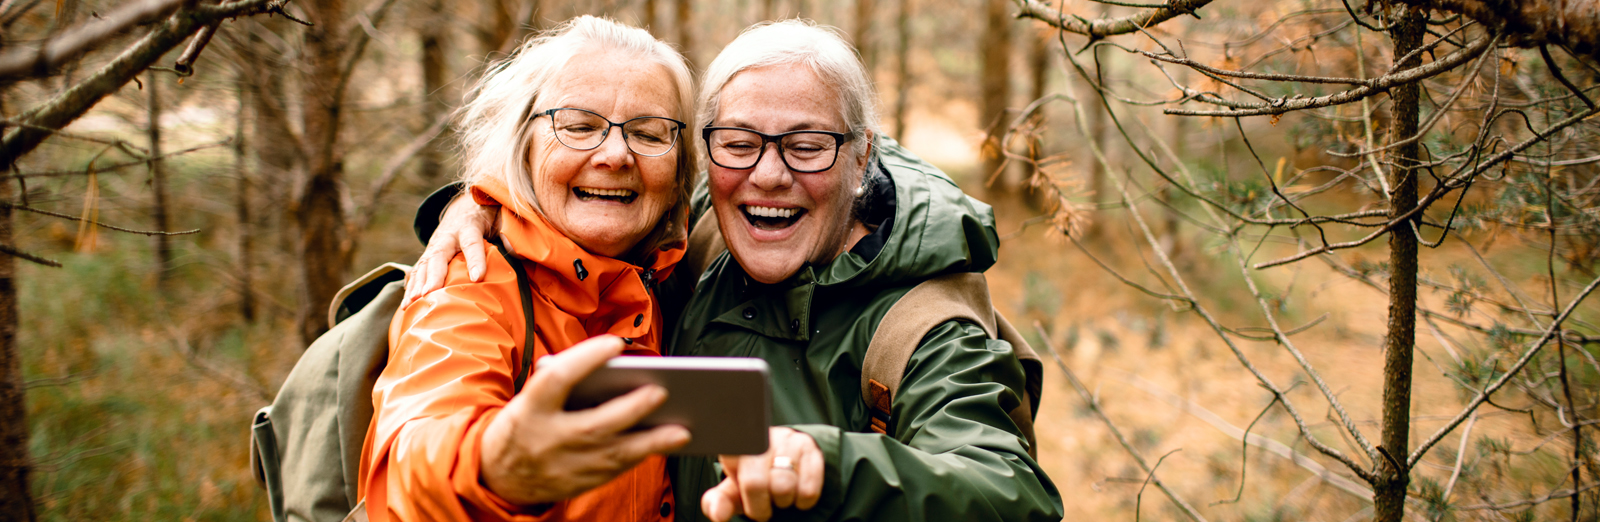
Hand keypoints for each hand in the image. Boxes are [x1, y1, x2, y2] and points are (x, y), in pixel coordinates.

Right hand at [404, 193, 498, 302]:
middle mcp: (447, 236)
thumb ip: (509, 233)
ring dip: (416, 285)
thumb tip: (518, 252)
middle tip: (429, 294)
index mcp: (469, 226)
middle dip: (434, 276)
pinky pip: (417, 272)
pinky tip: (407, 305)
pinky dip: (410, 288)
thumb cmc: (487, 216)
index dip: (475, 260)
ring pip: (424, 265)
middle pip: (438, 256)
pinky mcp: (428, 256)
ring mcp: (435, 246)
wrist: (465, 207)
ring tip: (413, 304)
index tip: (477, 278)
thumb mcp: (501, 218)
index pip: (472, 243)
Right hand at [479, 336, 690, 506]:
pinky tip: (663, 443)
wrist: (496, 474)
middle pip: (592, 424)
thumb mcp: (530, 398)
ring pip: (611, 454)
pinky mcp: (578, 484)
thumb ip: (562, 383)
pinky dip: (641, 456)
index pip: (556, 379)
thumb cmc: (524, 423)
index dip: (585, 359)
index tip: (615, 344)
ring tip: (681, 429)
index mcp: (529, 407)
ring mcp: (563, 466)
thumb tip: (609, 365)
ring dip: (650, 442)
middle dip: (630, 409)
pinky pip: (614, 470)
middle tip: (661, 391)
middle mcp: (546, 438)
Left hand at [701, 427, 823, 521]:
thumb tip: (718, 514)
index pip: (734, 469)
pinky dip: (803, 500)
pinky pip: (808, 488)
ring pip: (785, 485)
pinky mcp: (810, 448)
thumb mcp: (734, 492)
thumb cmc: (754, 480)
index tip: (750, 503)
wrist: (786, 462)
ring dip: (783, 501)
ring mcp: (787, 440)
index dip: (746, 498)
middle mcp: (762, 438)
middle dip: (761, 506)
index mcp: (736, 448)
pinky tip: (796, 491)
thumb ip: (720, 503)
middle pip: (756, 484)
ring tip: (780, 496)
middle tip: (764, 506)